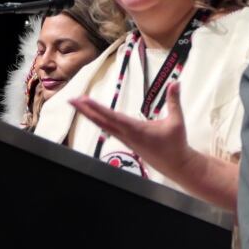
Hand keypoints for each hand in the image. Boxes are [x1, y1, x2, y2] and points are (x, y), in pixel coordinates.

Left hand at [70, 82, 195, 176]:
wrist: (176, 165)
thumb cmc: (176, 143)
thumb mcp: (177, 121)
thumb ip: (174, 101)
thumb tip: (175, 83)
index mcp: (136, 130)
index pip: (113, 117)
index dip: (98, 108)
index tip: (85, 100)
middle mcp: (127, 135)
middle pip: (102, 121)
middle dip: (85, 110)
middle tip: (71, 99)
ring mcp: (126, 139)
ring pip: (103, 125)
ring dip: (90, 115)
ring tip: (78, 105)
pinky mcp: (127, 141)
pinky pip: (109, 129)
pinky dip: (99, 120)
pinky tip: (93, 116)